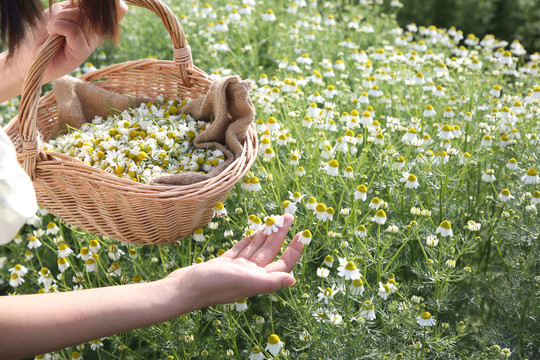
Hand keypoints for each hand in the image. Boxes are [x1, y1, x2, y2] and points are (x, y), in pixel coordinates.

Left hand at [16, 0, 127, 84]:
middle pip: (88, 10)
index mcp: (94, 22)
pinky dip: (58, 27)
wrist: (29, 54)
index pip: (108, 10)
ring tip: (52, 29)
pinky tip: (52, 34)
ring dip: (59, 19)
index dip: (102, 6)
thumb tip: (112, 3)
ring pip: (81, 18)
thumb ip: (78, 6)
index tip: (79, 10)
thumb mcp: (61, 11)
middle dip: (66, 11)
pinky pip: (74, 31)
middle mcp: (97, 33)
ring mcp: (91, 43)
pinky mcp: (83, 52)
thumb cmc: (43, 33)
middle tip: (54, 21)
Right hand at [165, 214, 303, 309]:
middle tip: (288, 216)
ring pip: (256, 249)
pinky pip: (240, 250)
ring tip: (273, 220)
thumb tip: (293, 280)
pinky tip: (252, 233)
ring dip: (265, 235)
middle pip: (270, 252)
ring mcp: (236, 269)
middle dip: (280, 235)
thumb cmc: (214, 285)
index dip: (294, 250)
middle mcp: (250, 275)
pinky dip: (247, 241)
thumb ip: (270, 282)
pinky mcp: (223, 264)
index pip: (283, 264)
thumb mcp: (246, 281)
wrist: (184, 289)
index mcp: (258, 280)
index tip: (302, 234)